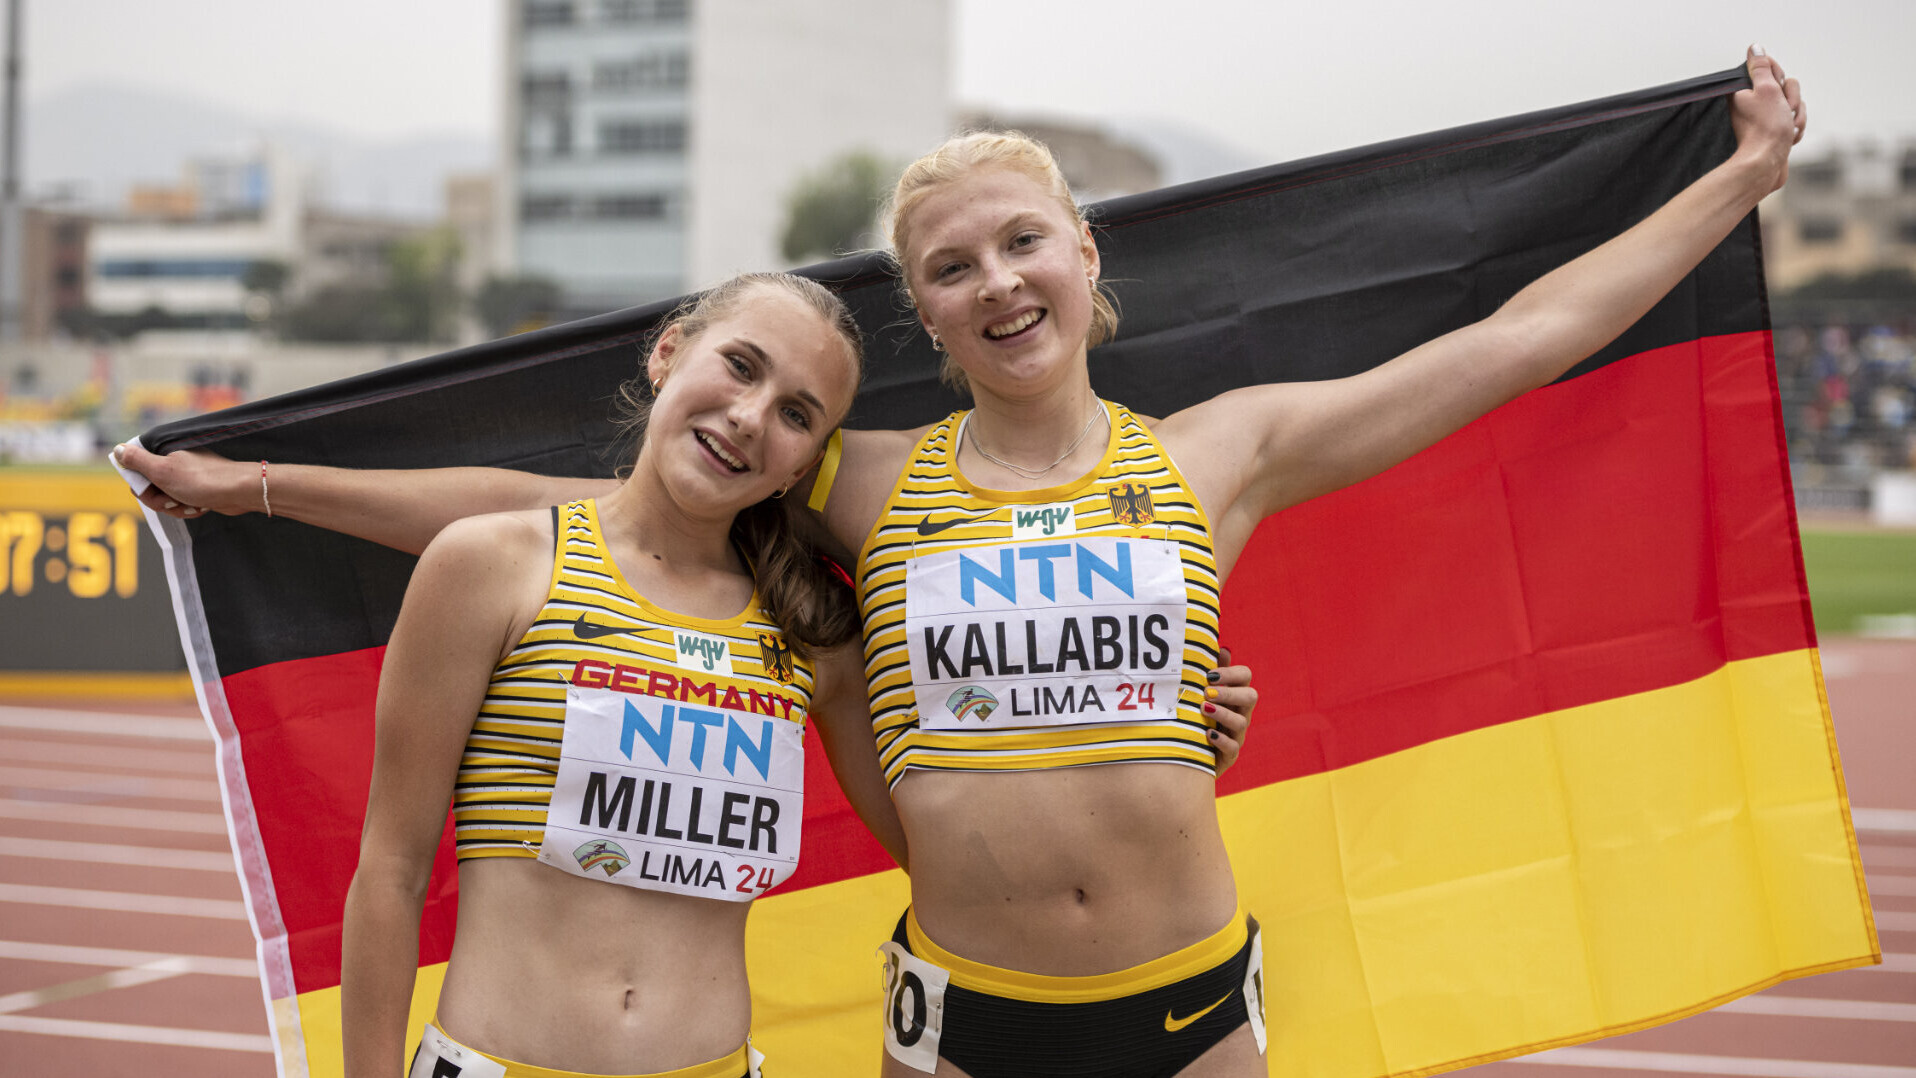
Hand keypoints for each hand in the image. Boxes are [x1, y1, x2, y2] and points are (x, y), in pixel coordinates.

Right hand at [113, 443, 259, 519]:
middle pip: (149, 488)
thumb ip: (138, 461)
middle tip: (172, 500)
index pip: (135, 470)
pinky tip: (200, 507)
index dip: (141, 486)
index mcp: (163, 453)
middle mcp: (173, 462)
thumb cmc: (203, 480)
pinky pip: (180, 504)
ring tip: (192, 503)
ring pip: (164, 499)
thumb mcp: (163, 471)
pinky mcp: (196, 489)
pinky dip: (188, 509)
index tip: (150, 489)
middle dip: (159, 500)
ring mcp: (185, 477)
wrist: (240, 492)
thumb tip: (117, 449)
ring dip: (175, 507)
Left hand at [1205, 646, 1257, 774]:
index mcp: (1234, 694)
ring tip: (1203, 709)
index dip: (1231, 673)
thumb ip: (1213, 673)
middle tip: (1207, 692)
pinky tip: (1207, 734)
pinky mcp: (1229, 755)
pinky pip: (1233, 748)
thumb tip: (1223, 648)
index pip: (1245, 676)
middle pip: (1250, 696)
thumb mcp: (1201, 694)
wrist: (1186, 753)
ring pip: (1241, 722)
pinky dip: (1222, 741)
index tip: (1210, 675)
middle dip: (1229, 692)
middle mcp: (1241, 712)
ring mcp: (1237, 734)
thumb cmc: (1196, 716)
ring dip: (1223, 713)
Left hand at [1731, 46, 1805, 194]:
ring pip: (1794, 104)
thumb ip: (1761, 67)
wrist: (1767, 165)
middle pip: (1787, 86)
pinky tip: (1789, 139)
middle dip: (1791, 100)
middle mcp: (1752, 103)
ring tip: (1787, 129)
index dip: (1778, 79)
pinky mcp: (1776, 131)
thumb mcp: (1765, 90)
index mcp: (1744, 91)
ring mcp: (1766, 118)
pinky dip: (1796, 129)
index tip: (1774, 90)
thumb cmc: (1766, 130)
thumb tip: (1755, 48)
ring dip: (1796, 116)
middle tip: (1782, 112)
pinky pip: (1796, 120)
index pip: (1771, 69)